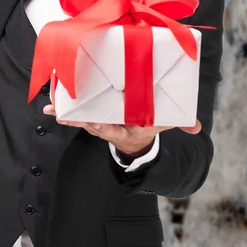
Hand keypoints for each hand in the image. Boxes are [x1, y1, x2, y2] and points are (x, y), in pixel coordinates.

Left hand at [42, 104, 200, 158]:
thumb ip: (180, 124)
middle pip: (92, 124)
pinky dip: (63, 111)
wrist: (136, 139)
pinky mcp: (91, 118)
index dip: (105, 128)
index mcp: (125, 129)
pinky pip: (76, 115)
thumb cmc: (148, 124)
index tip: (98, 125)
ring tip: (51, 108)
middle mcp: (109, 127)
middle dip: (77, 120)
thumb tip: (197, 127)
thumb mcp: (164, 124)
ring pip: (80, 119)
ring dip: (66, 113)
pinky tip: (49, 107)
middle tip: (62, 115)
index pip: (115, 130)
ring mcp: (98, 123)